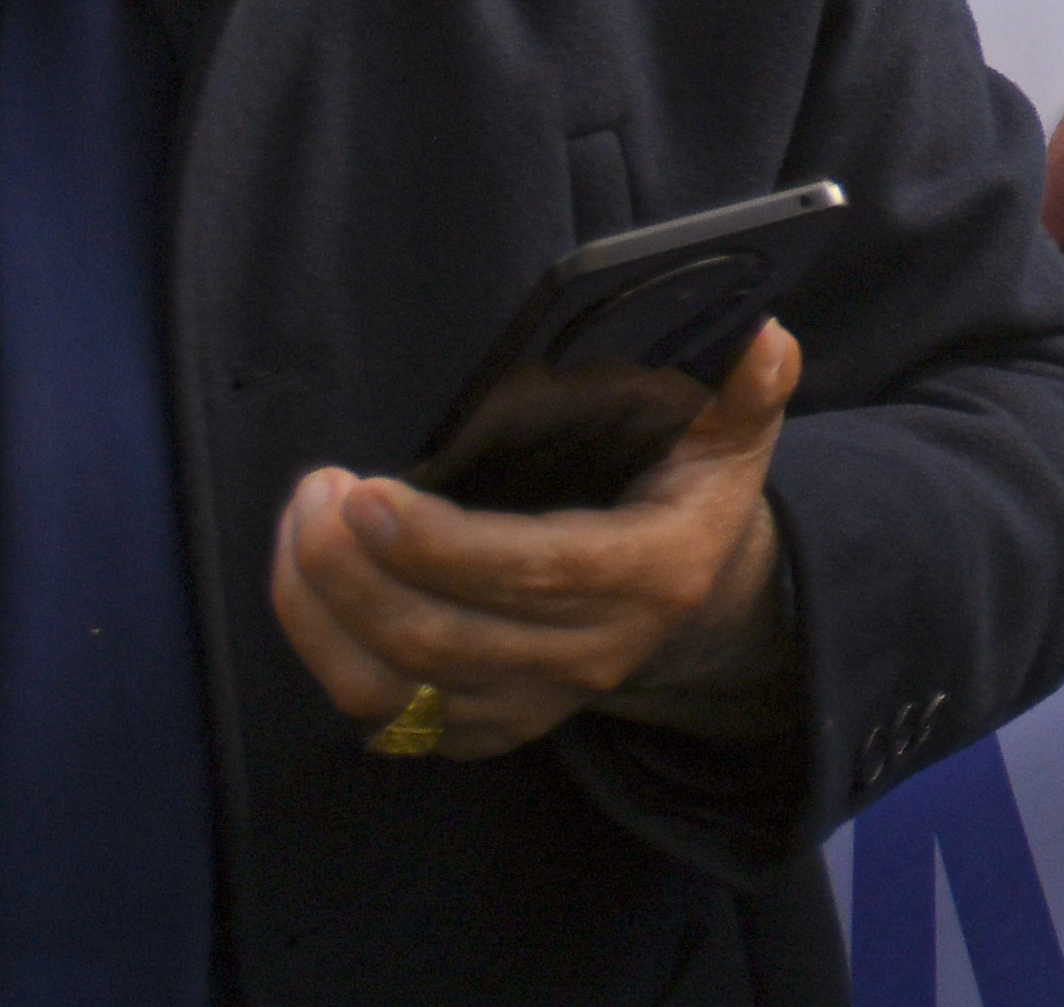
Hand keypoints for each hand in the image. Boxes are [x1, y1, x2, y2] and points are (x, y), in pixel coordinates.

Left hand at [268, 320, 796, 760]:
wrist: (691, 609)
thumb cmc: (690, 502)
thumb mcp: (733, 443)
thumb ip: (748, 393)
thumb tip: (763, 334)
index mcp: (647, 578)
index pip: (530, 575)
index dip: (440, 545)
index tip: (367, 492)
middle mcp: (585, 658)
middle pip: (442, 637)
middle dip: (353, 569)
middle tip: (315, 490)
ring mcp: (528, 705)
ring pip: (394, 687)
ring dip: (321, 610)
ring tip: (300, 523)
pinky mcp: (481, 729)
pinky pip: (379, 716)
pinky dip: (326, 651)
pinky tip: (307, 582)